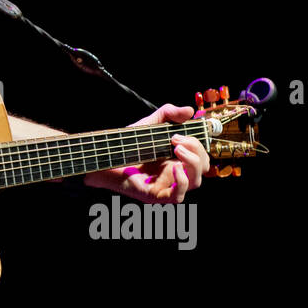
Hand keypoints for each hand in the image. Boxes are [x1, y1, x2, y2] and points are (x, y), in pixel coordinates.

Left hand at [84, 103, 207, 203]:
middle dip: (196, 150)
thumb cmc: (127, 144)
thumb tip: (190, 110)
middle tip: (175, 140)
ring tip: (177, 149)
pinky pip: (178, 197)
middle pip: (203, 167)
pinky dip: (182, 182)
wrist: (105, 156)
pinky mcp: (157, 196)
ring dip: (193, 163)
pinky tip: (174, 168)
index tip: (178, 134)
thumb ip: (168, 114)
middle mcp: (176, 172)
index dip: (198, 144)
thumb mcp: (149, 124)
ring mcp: (168, 185)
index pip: (202, 155)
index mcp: (178, 158)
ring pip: (196, 182)